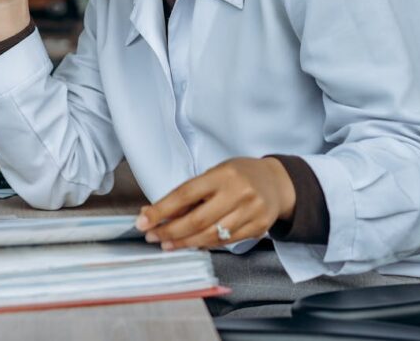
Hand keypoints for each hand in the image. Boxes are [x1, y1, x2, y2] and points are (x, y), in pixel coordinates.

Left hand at [135, 157, 295, 250]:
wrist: (277, 183)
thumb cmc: (238, 175)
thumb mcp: (214, 174)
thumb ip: (189, 194)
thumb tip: (155, 213)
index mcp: (222, 175)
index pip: (185, 194)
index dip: (161, 210)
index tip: (143, 221)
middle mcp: (238, 193)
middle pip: (197, 220)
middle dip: (170, 231)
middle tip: (152, 237)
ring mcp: (251, 213)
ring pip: (211, 235)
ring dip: (184, 242)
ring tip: (167, 244)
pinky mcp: (258, 228)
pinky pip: (225, 242)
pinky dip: (205, 244)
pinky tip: (191, 244)